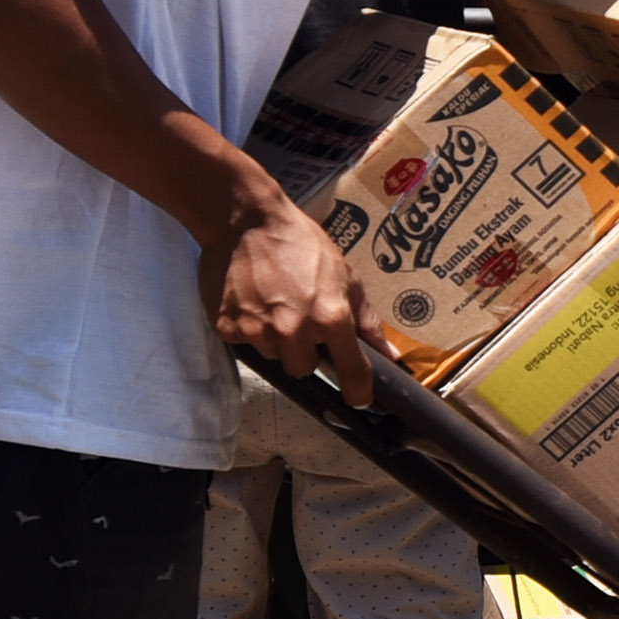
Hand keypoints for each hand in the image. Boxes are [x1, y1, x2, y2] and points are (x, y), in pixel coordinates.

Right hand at [205, 198, 373, 403]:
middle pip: (303, 368)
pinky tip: (250, 300)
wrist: (245, 220)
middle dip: (304, 350)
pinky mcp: (227, 327)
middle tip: (298, 318)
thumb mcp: (345, 275)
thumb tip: (390, 355)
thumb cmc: (300, 243)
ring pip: (273, 355)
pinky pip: (243, 342)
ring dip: (274, 338)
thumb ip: (367, 320)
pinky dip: (247, 327)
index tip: (359, 399)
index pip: (352, 371)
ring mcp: (258, 331)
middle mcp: (295, 330)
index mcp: (331, 318)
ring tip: (272, 302)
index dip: (358, 390)